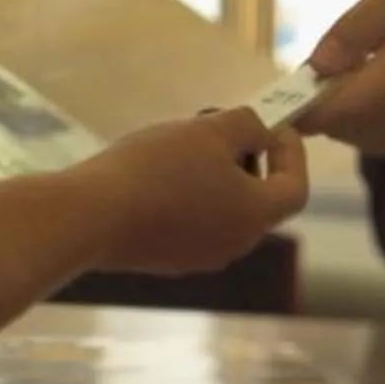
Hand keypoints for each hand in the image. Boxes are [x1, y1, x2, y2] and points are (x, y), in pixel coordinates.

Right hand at [66, 107, 309, 274]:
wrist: (89, 217)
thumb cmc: (158, 169)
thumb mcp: (209, 131)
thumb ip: (247, 125)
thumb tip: (259, 131)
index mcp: (254, 217)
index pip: (295, 188)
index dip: (291, 153)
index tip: (270, 124)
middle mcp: (235, 244)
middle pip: (259, 199)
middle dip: (247, 157)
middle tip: (219, 127)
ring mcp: (199, 256)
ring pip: (224, 208)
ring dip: (216, 174)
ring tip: (185, 143)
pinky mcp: (166, 259)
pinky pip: (193, 221)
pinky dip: (190, 193)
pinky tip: (158, 171)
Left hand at [303, 0, 384, 155]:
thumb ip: (355, 27)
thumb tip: (314, 67)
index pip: (345, 107)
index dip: (305, 106)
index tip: (284, 89)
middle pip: (344, 126)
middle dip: (320, 103)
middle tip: (317, 69)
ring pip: (354, 136)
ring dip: (339, 112)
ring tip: (346, 74)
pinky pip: (373, 140)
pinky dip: (359, 120)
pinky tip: (367, 90)